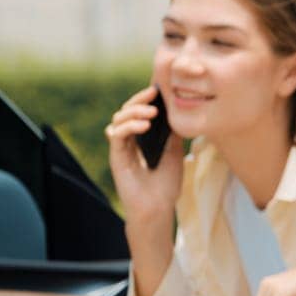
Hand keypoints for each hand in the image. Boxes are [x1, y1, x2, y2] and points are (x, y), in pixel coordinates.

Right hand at [106, 84, 182, 228]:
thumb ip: (172, 131)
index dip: (146, 98)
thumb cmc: (167, 182)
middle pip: (126, 111)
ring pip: (118, 120)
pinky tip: (143, 125)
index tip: (159, 88)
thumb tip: (178, 109)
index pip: (139, 110)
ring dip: (134, 112)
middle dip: (138, 99)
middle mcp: (130, 139)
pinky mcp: (117, 157)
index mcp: (143, 136)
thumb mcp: (175, 151)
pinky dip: (128, 126)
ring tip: (151, 113)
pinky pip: (116, 136)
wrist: (159, 207)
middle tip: (153, 94)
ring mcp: (122, 148)